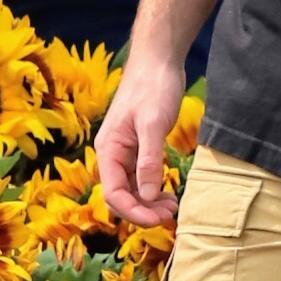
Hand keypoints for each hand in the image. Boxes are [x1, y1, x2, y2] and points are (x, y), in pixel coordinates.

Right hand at [97, 47, 188, 227]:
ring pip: (131, 188)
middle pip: (120, 195)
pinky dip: (152, 189)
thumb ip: (149, 161)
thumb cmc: (153, 87)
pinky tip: (167, 192)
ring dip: (148, 202)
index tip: (158, 220)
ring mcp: (125, 151)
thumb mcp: (152, 124)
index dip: (133, 212)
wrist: (158, 60)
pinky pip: (140, 177)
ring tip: (172, 207)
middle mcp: (112, 154)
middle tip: (171, 215)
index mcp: (109, 149)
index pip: (113, 193)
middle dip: (142, 210)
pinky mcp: (138, 147)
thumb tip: (147, 196)